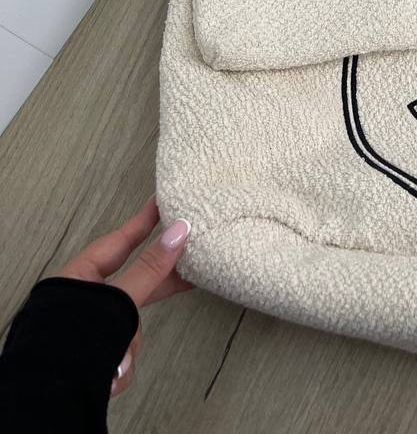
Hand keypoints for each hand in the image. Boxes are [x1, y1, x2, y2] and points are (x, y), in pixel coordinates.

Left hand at [56, 196, 192, 397]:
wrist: (48, 392)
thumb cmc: (71, 338)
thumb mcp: (117, 299)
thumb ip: (149, 268)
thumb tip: (179, 231)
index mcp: (81, 277)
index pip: (121, 241)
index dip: (144, 222)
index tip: (164, 202)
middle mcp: (86, 301)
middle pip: (132, 288)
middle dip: (149, 297)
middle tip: (190, 269)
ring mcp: (91, 330)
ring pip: (130, 328)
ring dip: (127, 346)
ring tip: (115, 360)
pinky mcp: (96, 357)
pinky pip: (123, 354)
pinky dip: (120, 368)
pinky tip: (109, 377)